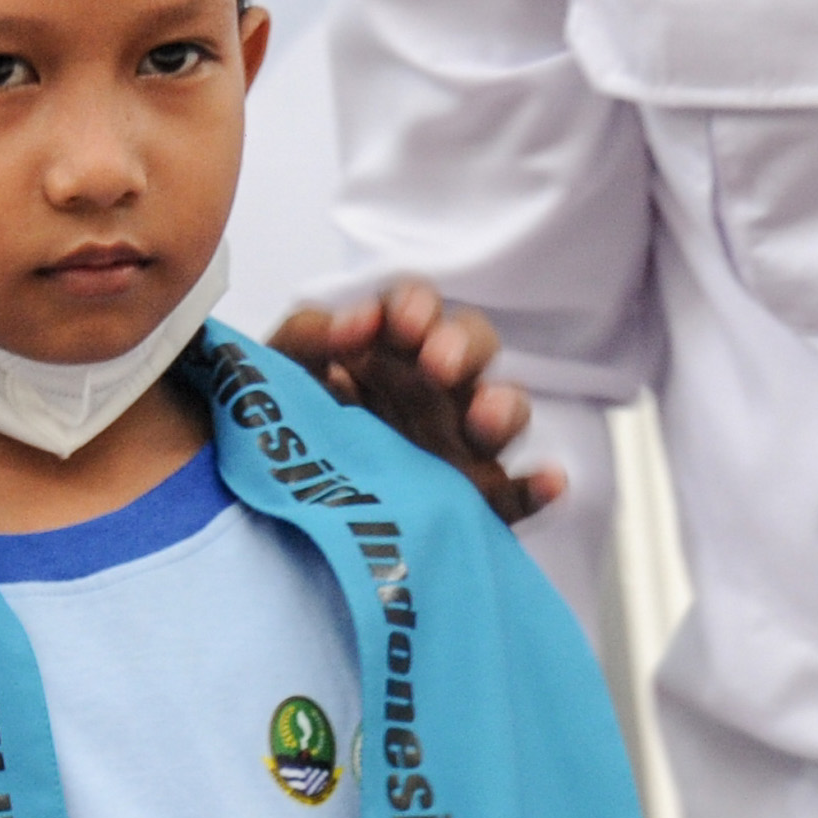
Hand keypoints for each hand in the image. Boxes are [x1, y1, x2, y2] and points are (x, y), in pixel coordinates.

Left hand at [267, 280, 553, 527]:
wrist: (267, 512)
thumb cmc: (279, 430)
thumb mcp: (278, 373)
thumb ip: (310, 333)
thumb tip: (356, 323)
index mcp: (388, 349)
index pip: (417, 310)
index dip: (415, 306)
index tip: (397, 323)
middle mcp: (432, 389)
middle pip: (473, 347)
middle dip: (462, 347)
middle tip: (437, 364)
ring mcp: (457, 445)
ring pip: (503, 413)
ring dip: (503, 408)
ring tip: (483, 419)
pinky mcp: (470, 502)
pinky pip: (512, 495)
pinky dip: (536, 489)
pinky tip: (549, 481)